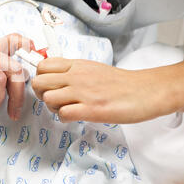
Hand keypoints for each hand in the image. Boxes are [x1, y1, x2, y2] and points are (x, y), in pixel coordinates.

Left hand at [32, 58, 174, 123]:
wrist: (145, 91)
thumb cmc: (119, 82)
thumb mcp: (91, 68)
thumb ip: (72, 71)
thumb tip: (53, 76)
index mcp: (76, 65)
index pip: (42, 66)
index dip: (41, 77)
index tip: (48, 85)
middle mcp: (76, 77)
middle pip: (38, 82)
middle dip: (41, 94)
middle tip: (54, 99)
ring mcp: (83, 93)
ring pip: (47, 99)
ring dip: (53, 108)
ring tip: (66, 109)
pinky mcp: (91, 109)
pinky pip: (63, 114)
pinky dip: (65, 118)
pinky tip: (75, 116)